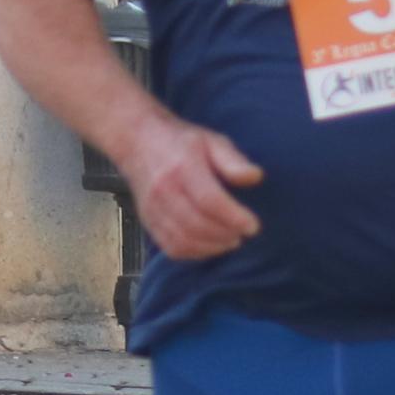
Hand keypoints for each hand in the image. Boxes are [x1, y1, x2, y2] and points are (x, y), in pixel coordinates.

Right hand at [120, 114, 263, 259]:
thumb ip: (233, 160)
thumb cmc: (182, 143)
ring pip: (183, 240)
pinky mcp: (148, 222)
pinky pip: (171, 248)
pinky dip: (195, 253)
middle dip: (225, 234)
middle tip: (243, 233)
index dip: (233, 217)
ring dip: (212, 247)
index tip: (253, 226)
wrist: (138, 143)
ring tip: (230, 240)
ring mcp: (153, 209)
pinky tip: (210, 245)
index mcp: (183, 167)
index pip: (209, 200)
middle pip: (196, 224)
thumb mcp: (212, 141)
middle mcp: (164, 190)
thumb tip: (256, 177)